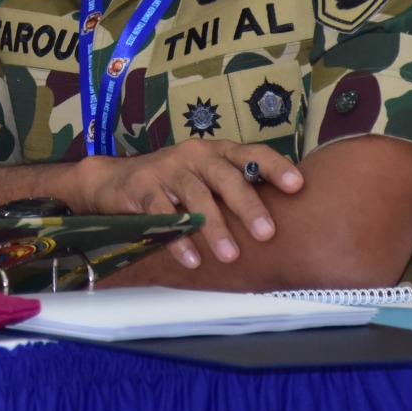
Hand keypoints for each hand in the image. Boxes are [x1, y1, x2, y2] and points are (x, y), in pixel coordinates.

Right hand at [75, 139, 301, 268]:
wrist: (114, 181)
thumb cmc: (174, 184)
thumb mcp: (206, 179)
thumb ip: (235, 190)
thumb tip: (284, 220)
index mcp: (217, 152)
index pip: (252, 153)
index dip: (275, 167)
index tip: (297, 186)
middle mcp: (195, 154)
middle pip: (226, 176)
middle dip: (248, 205)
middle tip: (267, 233)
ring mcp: (167, 168)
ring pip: (196, 195)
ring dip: (214, 227)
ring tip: (230, 255)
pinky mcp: (143, 186)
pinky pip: (163, 212)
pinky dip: (178, 237)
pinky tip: (192, 258)